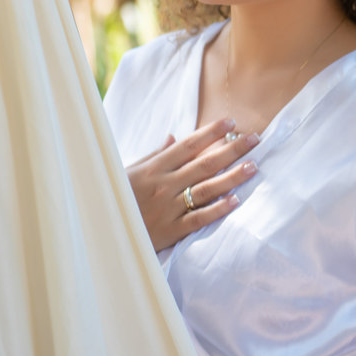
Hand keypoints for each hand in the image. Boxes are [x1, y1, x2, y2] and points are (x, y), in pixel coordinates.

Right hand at [127, 117, 257, 251]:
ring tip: (253, 166)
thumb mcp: (128, 172)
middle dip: (231, 150)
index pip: (187, 146)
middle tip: (255, 139)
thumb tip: (174, 138)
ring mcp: (168, 208)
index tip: (230, 123)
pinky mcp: (171, 231)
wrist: (100, 232)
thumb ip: (154, 155)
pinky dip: (217, 209)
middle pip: (204, 164)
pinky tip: (236, 201)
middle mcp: (164, 186)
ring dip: (231, 177)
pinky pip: (198, 219)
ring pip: (206, 189)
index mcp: (154, 169)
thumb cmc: (115, 199)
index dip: (210, 133)